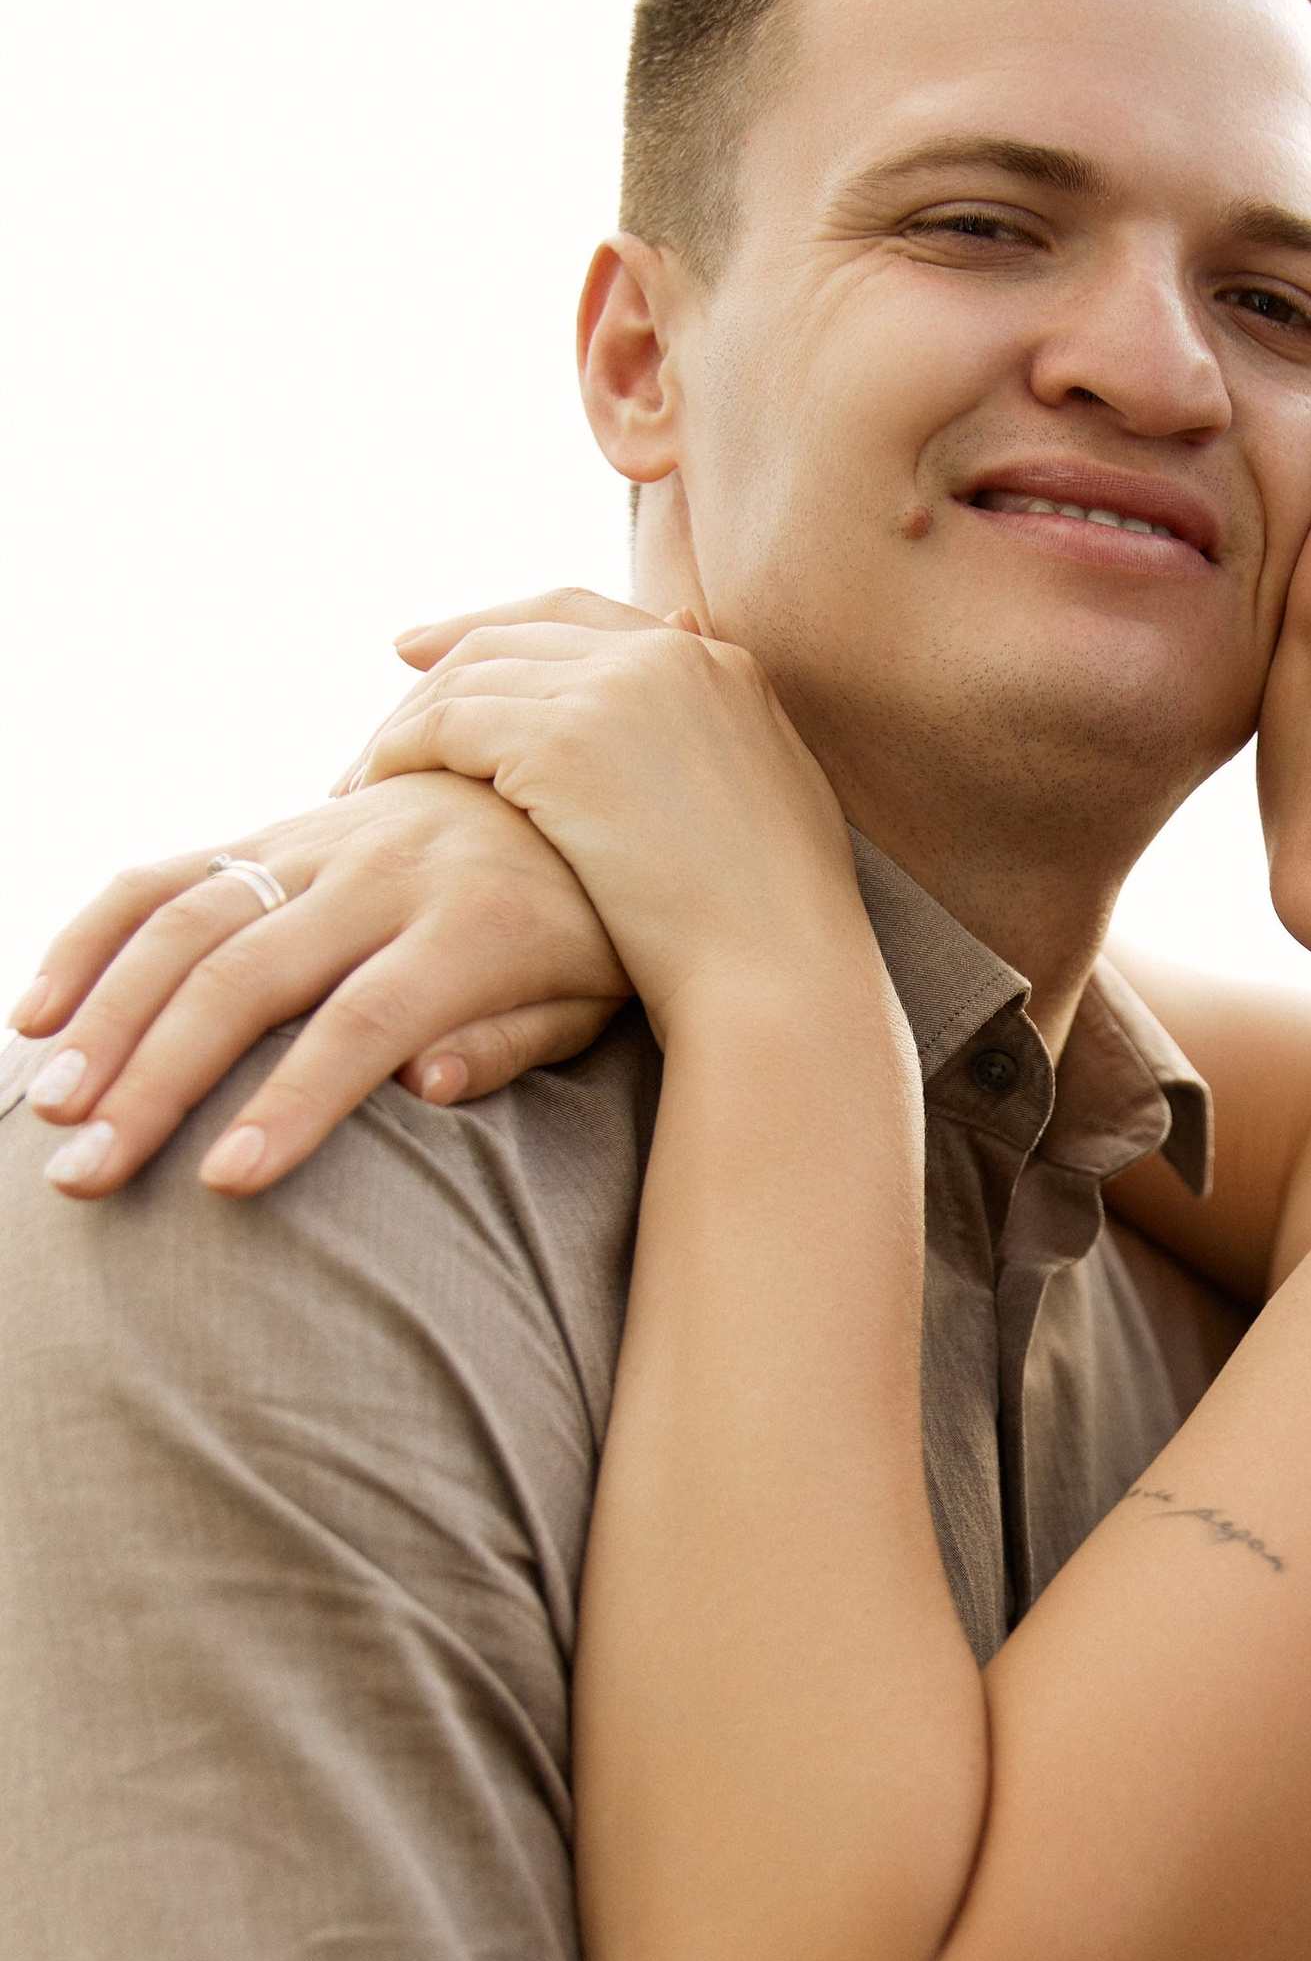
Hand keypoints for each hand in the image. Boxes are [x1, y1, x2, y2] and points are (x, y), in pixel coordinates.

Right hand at [14, 773, 625, 1198]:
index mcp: (474, 925)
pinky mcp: (281, 826)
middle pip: (248, 978)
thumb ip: (517, 1041)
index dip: (293, 1105)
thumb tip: (425, 1089)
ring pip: (186, 919)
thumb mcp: (600, 995)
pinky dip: (94, 936)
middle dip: (157, 1082)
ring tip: (53, 1110)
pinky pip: (167, 872)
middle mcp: (384, 871)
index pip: (364, 1024)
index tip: (223, 1183)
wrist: (595, 777)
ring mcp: (323, 840)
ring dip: (104, 1016)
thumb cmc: (604, 927)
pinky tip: (39, 1012)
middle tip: (89, 1176)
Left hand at [343, 593, 862, 1028]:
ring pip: (469, 675)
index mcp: (719, 667)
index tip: (430, 650)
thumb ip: (717, 748)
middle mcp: (666, 657)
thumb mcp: (765, 812)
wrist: (781, 974)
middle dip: (434, 668)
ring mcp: (616, 690)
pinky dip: (401, 751)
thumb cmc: (777, 932)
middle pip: (513, 633)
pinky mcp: (564, 739)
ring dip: (405, 723)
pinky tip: (376, 792)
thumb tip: (680, 727)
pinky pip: (448, 723)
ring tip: (364, 778)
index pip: (580, 615)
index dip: (496, 626)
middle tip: (377, 718)